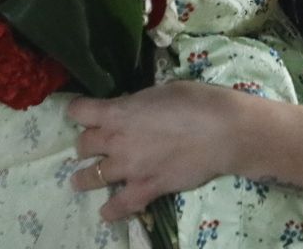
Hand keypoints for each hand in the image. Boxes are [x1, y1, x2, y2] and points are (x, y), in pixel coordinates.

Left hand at [69, 81, 249, 221]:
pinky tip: (106, 211)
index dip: (79, 110)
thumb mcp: (162, 92)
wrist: (223, 131)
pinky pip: (119, 206)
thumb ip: (138, 104)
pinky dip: (110, 210)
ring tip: (81, 180)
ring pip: (90, 177)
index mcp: (118, 112)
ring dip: (84, 178)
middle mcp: (115, 141)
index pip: (79, 111)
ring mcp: (129, 168)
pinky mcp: (145, 189)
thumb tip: (133, 111)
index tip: (83, 112)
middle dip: (86, 144)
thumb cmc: (197, 101)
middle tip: (94, 145)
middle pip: (82, 145)